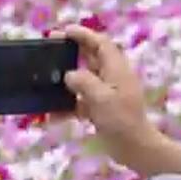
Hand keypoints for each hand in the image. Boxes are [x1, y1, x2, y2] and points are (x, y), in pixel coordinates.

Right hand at [60, 24, 159, 149]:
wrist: (134, 148)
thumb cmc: (121, 120)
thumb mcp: (101, 98)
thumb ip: (83, 82)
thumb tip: (69, 74)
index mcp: (116, 69)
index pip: (100, 44)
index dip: (83, 35)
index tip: (64, 32)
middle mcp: (112, 77)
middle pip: (91, 57)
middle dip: (72, 52)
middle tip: (50, 49)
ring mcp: (106, 93)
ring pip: (83, 79)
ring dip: (66, 80)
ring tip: (47, 80)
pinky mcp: (101, 109)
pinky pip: (80, 101)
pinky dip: (67, 105)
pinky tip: (53, 115)